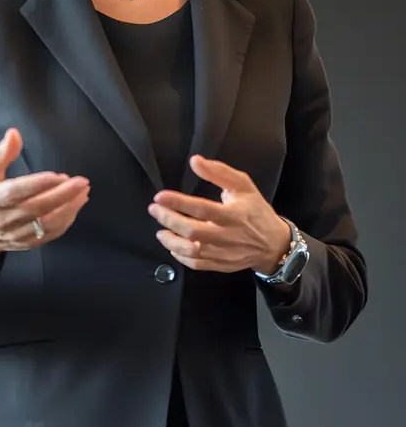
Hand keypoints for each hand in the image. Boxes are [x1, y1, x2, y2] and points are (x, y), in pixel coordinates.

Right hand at [0, 128, 89, 259]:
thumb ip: (0, 153)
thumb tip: (14, 134)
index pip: (16, 192)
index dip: (38, 184)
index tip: (59, 175)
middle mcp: (4, 219)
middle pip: (36, 208)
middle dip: (62, 195)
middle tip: (81, 182)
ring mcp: (16, 234)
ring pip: (46, 224)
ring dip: (68, 209)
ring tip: (83, 193)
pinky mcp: (27, 244)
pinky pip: (49, 235)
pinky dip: (66, 222)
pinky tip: (75, 206)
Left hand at [147, 156, 290, 274]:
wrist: (274, 243)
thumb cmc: (256, 211)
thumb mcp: (243, 185)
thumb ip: (218, 172)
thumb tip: (195, 161)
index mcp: (232, 214)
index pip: (201, 208)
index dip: (178, 202)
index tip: (160, 196)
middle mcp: (226, 235)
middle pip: (192, 231)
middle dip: (169, 220)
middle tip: (154, 210)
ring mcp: (223, 253)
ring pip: (192, 251)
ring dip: (171, 241)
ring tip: (160, 231)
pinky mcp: (221, 265)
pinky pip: (196, 264)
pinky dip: (181, 256)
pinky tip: (173, 246)